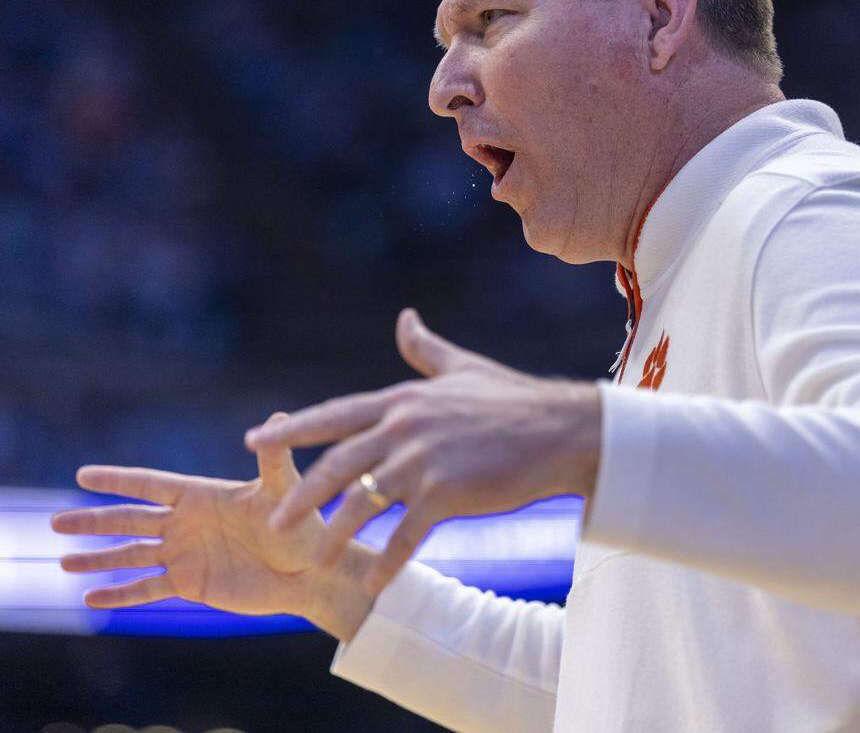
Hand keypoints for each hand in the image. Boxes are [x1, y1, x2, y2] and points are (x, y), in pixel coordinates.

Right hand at [51, 413, 329, 615]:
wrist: (311, 571)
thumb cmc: (301, 525)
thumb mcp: (283, 491)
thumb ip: (272, 460)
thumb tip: (278, 418)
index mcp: (202, 496)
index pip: (150, 484)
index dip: (117, 480)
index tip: (83, 473)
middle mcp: (187, 523)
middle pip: (130, 520)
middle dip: (93, 520)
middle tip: (55, 520)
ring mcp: (186, 554)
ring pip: (131, 555)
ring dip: (97, 558)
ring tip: (63, 561)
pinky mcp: (190, 584)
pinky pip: (146, 590)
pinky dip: (119, 594)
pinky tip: (91, 598)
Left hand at [244, 307, 601, 596]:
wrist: (560, 430)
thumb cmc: (513, 399)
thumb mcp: (462, 369)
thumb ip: (425, 349)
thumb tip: (404, 318)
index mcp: (402, 400)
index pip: (334, 414)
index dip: (292, 428)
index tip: (255, 439)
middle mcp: (404, 428)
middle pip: (337, 464)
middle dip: (300, 495)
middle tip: (272, 521)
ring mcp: (424, 461)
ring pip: (363, 503)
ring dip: (335, 535)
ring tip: (315, 560)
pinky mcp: (448, 493)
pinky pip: (406, 535)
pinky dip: (388, 561)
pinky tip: (374, 584)